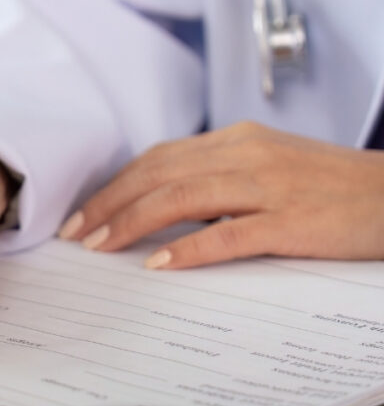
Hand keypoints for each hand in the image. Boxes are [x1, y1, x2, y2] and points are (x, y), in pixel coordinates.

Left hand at [58, 121, 383, 267]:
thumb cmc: (331, 190)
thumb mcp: (268, 170)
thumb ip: (218, 180)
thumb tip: (160, 204)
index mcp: (237, 141)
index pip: (158, 159)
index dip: (114, 187)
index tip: (83, 215)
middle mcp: (247, 155)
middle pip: (157, 174)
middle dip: (107, 205)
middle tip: (74, 235)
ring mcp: (269, 186)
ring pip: (181, 198)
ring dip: (130, 223)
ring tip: (99, 247)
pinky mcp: (291, 221)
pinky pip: (227, 233)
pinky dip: (187, 248)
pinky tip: (156, 264)